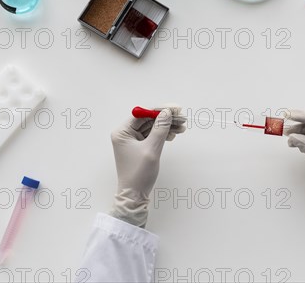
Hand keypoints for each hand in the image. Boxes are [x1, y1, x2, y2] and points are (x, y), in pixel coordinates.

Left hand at [109, 106, 184, 226]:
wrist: (134, 194)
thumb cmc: (139, 173)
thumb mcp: (152, 149)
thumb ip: (160, 129)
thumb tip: (167, 113)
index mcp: (122, 132)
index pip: (142, 114)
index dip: (160, 110)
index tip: (175, 109)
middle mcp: (125, 134)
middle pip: (148, 120)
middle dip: (166, 119)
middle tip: (182, 118)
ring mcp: (132, 141)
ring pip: (152, 127)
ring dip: (167, 126)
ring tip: (182, 127)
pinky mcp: (139, 147)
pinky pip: (152, 135)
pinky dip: (163, 134)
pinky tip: (173, 134)